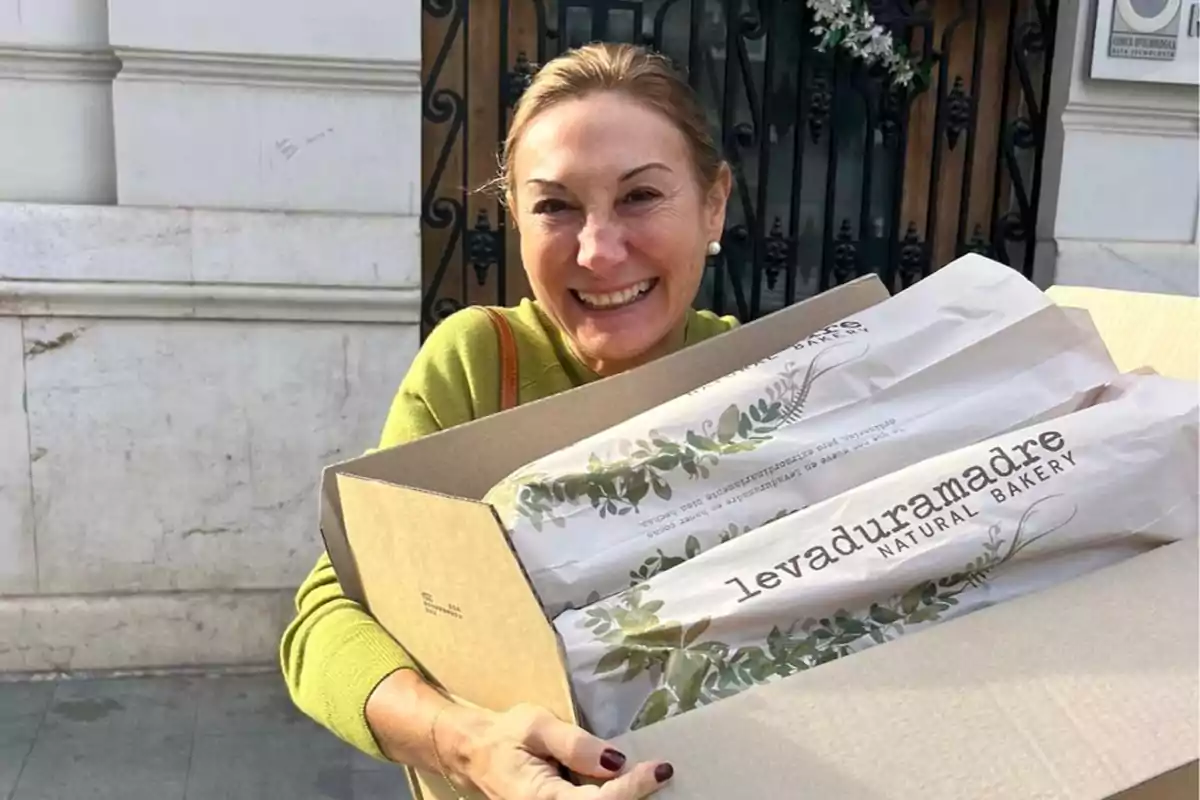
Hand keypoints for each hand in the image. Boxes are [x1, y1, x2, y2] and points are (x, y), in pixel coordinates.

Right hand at [442, 703, 673, 799]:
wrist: (474, 754)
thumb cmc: (504, 735)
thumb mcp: (536, 725)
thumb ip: (575, 744)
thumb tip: (615, 761)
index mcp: (541, 799)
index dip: (633, 789)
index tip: (660, 769)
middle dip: (635, 797)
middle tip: (660, 773)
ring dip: (625, 797)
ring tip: (647, 777)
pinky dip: (612, 796)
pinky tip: (626, 782)